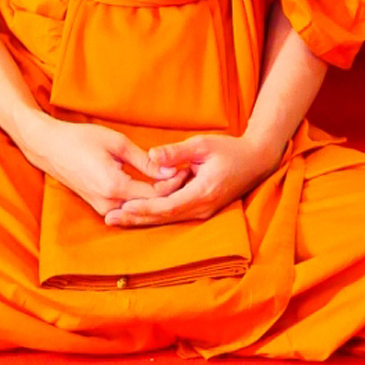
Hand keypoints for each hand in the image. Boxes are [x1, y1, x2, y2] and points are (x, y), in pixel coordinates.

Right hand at [19, 116, 181, 217]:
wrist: (49, 148)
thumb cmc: (81, 139)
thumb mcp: (117, 143)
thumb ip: (145, 161)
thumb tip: (170, 170)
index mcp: (114, 187)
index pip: (155, 195)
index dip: (173, 184)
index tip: (186, 168)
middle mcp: (109, 204)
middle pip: (149, 206)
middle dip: (169, 192)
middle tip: (185, 174)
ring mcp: (103, 209)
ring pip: (139, 210)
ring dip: (157, 197)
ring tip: (173, 179)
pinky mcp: (99, 207)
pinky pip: (128, 208)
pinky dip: (143, 199)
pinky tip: (155, 185)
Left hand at [104, 133, 280, 228]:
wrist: (256, 161)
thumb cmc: (230, 150)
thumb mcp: (203, 145)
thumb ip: (177, 152)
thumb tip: (152, 156)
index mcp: (203, 192)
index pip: (167, 205)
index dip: (144, 207)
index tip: (123, 207)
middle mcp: (202, 208)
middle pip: (163, 217)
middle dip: (135, 218)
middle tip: (109, 218)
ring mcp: (202, 211)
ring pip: (167, 219)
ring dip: (142, 219)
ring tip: (116, 219)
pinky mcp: (201, 209)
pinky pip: (174, 215)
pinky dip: (154, 215)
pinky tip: (136, 214)